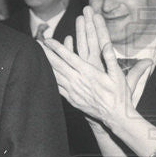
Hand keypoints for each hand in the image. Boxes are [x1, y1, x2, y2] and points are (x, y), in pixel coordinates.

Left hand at [40, 8, 148, 130]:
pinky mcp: (71, 99)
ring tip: (36, 56)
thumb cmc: (119, 95)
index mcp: (88, 73)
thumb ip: (111, 59)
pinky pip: (56, 87)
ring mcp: (72, 91)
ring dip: (45, 64)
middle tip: (36, 44)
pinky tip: (43, 73)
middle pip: (58, 65)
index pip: (69, 57)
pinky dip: (49, 78)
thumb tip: (106, 44)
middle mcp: (78, 81)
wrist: (114, 116)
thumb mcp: (118, 76)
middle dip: (46, 53)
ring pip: (55, 75)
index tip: (48, 40)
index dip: (57, 48)